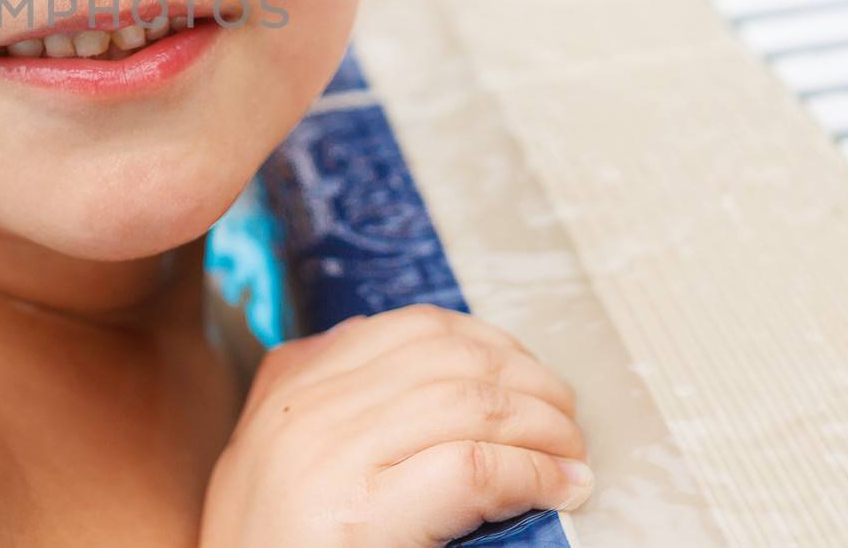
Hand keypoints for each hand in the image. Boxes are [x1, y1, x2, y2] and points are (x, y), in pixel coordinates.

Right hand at [199, 303, 591, 546]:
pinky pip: (474, 467)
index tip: (528, 376)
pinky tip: (558, 489)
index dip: (490, 343)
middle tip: (567, 420)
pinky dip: (534, 473)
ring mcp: (332, 458)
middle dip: (529, 383)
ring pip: (473, 405)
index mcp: (289, 388)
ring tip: (572, 457)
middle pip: (451, 360)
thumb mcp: (274, 461)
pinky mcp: (365, 516)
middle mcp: (306, 411)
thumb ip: (326, 405)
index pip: (410, 329)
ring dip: (545, 429)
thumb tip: (414, 364)